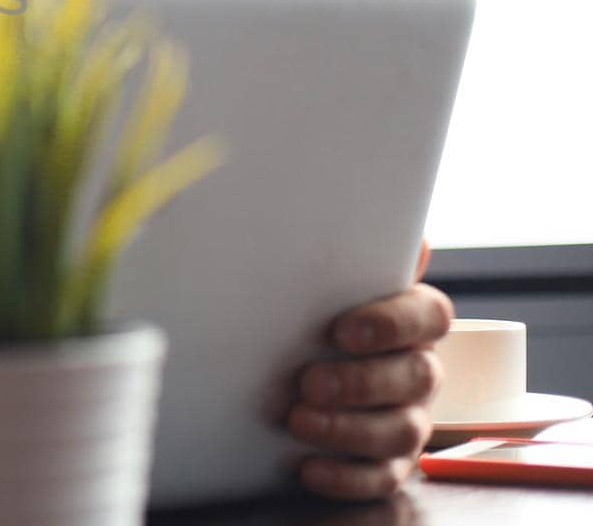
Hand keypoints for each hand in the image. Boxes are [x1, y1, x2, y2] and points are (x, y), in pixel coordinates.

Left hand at [288, 238, 453, 499]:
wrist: (281, 369)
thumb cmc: (312, 316)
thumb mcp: (322, 284)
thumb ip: (350, 259)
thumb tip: (400, 234)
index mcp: (411, 320)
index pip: (430, 315)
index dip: (392, 323)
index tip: (343, 330)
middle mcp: (418, 369)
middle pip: (417, 376)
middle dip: (361, 382)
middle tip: (308, 382)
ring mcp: (407, 418)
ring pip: (403, 431)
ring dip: (350, 429)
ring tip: (299, 421)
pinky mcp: (387, 463)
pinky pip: (382, 477)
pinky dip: (345, 476)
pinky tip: (308, 467)